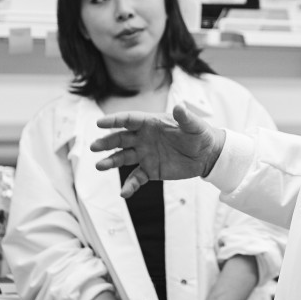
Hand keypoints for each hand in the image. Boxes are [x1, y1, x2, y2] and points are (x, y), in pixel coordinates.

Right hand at [91, 104, 225, 197]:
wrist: (207, 155)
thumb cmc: (199, 135)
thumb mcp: (194, 126)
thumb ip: (185, 118)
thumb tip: (179, 106)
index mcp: (150, 124)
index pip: (128, 120)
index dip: (114, 121)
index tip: (100, 123)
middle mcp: (143, 138)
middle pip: (120, 139)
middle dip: (106, 142)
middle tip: (94, 147)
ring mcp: (145, 155)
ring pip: (123, 158)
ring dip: (110, 162)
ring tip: (99, 166)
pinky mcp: (150, 170)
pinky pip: (136, 178)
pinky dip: (130, 185)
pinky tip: (124, 192)